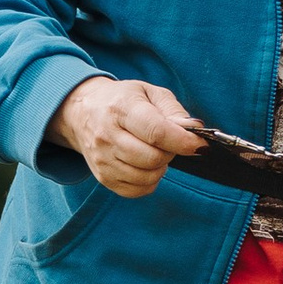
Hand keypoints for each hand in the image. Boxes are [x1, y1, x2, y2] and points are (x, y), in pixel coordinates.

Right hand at [58, 74, 205, 198]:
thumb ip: (174, 110)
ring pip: (147, 177)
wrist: (83, 112)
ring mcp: (103, 159)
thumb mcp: (149, 93)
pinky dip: (149, 181)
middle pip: (153, 158)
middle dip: (171, 152)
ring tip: (154, 151)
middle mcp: (107, 135)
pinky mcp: (103, 177)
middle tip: (169, 142)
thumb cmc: (122, 100)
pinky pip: (137, 190)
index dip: (182, 141)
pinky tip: (145, 164)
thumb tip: (193, 130)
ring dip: (161, 167)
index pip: (156, 132)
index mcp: (121, 108)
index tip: (199, 144)